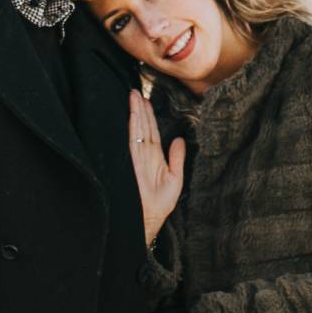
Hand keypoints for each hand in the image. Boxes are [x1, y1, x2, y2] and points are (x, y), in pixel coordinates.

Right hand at [128, 89, 186, 245]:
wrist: (147, 221)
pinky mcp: (132, 162)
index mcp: (153, 157)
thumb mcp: (175, 180)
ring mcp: (136, 158)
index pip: (151, 132)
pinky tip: (132, 115)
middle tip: (134, 91)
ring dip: (135, 113)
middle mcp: (143, 155)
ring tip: (133, 96)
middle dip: (139, 109)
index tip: (145, 99)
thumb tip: (179, 140)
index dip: (148, 116)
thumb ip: (177, 159)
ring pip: (136, 130)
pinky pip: (133, 141)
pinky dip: (132, 127)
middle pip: (142, 127)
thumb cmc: (159, 205)